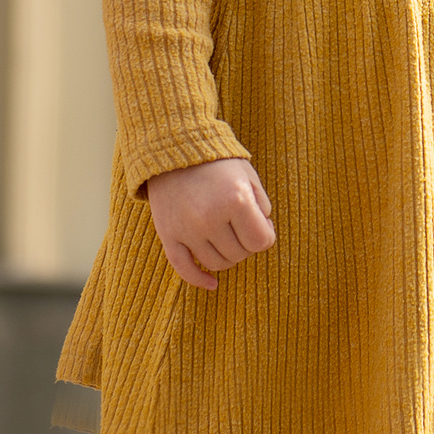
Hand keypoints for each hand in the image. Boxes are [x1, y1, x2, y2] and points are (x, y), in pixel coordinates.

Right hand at [145, 157, 274, 289]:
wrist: (173, 149)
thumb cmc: (217, 162)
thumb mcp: (248, 175)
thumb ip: (262, 205)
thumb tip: (264, 235)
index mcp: (235, 200)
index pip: (261, 241)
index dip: (265, 236)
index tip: (261, 225)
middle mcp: (210, 218)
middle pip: (240, 254)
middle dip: (246, 244)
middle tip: (241, 227)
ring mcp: (187, 229)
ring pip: (217, 264)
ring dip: (227, 257)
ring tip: (227, 238)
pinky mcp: (168, 235)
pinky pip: (185, 269)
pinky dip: (200, 280)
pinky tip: (212, 284)